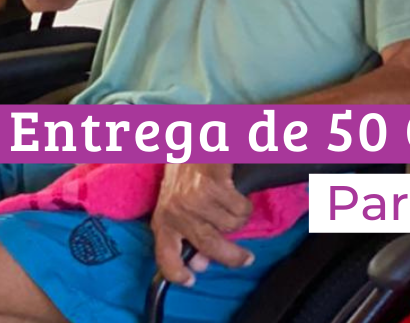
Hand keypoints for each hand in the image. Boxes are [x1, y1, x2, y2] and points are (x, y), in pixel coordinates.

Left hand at [151, 163, 253, 286]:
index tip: (192, 279)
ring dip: (239, 218)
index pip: (165, 255)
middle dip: (231, 257)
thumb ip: (187, 230)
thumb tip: (201, 262)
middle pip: (209, 246)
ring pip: (230, 227)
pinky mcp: (213, 186)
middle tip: (246, 258)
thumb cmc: (188, 165)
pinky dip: (245, 203)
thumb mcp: (178, 200)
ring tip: (234, 202)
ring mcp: (194, 199)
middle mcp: (176, 212)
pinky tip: (237, 190)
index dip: (178, 273)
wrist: (196, 130)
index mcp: (163, 217)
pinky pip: (240, 210)